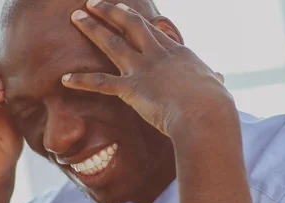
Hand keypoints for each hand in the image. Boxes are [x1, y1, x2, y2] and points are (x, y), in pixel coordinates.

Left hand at [61, 1, 235, 137]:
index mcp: (178, 52)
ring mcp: (142, 68)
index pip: (153, 31)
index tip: (122, 10)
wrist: (204, 111)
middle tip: (92, 2)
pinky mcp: (131, 88)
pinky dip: (82, 81)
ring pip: (112, 42)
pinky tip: (65, 79)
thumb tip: (219, 79)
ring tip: (76, 17)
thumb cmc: (214, 103)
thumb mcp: (214, 86)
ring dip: (92, 28)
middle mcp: (157, 54)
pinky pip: (101, 83)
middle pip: (130, 25)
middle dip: (109, 11)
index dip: (136, 20)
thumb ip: (212, 80)